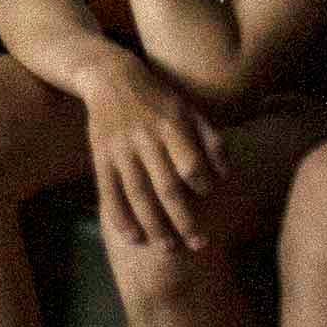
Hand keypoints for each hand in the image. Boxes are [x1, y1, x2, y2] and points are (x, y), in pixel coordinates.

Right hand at [82, 53, 226, 250]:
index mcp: (170, 126)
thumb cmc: (158, 98)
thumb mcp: (189, 109)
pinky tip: (133, 238)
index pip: (189, 163)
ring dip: (154, 225)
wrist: (110, 78)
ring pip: (138, 195)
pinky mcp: (101, 158)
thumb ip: (211, 140)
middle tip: (199, 245)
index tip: (207, 194)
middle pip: (166, 187)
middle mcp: (145, 140)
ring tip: (169, 248)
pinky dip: (120, 217)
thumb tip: (225, 176)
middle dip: (184, 219)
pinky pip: (109, 193)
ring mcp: (120, 151)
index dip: (201, 183)